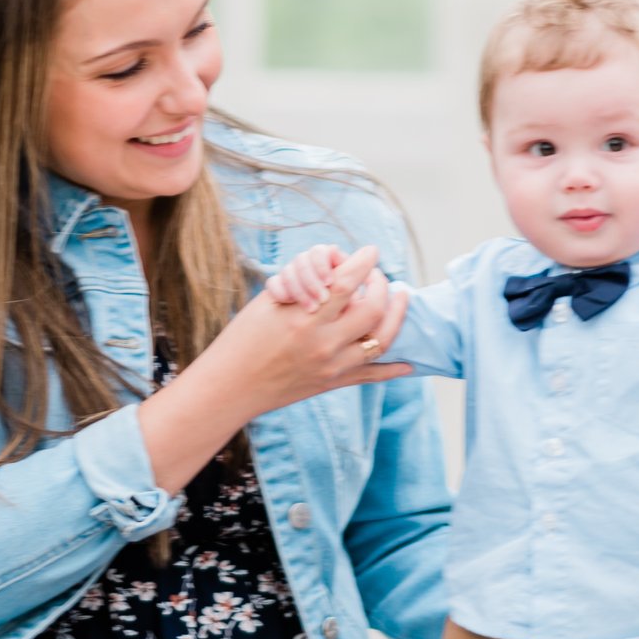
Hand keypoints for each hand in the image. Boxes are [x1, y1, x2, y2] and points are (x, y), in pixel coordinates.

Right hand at [202, 244, 412, 416]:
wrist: (230, 387)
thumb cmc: (243, 339)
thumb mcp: (269, 305)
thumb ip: (305, 287)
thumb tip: (336, 268)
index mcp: (304, 319)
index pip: (347, 282)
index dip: (362, 262)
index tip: (370, 251)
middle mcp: (324, 344)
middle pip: (373, 308)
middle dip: (381, 285)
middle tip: (377, 275)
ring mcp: (333, 366)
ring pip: (382, 339)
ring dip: (397, 315)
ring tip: (402, 297)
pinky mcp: (334, 384)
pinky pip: (373, 375)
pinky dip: (394, 369)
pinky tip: (408, 361)